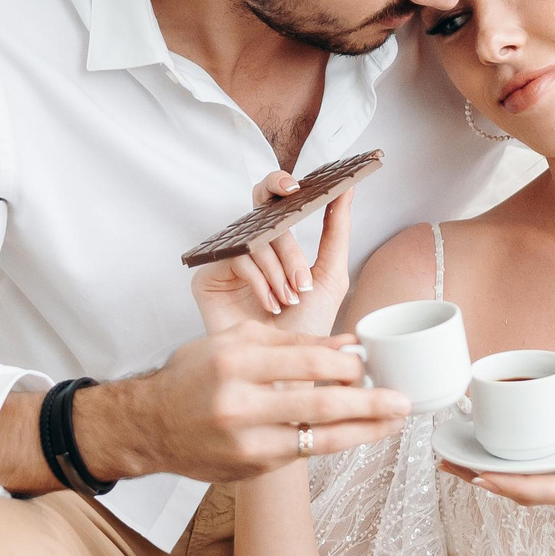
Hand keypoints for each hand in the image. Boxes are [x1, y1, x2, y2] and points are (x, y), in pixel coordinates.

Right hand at [81, 322, 408, 483]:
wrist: (149, 427)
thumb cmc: (192, 376)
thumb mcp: (233, 343)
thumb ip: (290, 343)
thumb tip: (347, 344)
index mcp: (235, 363)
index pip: (307, 362)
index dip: (347, 364)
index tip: (371, 363)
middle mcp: (239, 405)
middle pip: (320, 405)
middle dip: (368, 404)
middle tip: (402, 400)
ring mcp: (245, 442)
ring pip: (318, 439)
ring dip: (363, 431)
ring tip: (393, 422)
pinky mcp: (250, 468)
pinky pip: (301, 453)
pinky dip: (331, 442)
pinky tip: (356, 433)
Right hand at [190, 175, 356, 339]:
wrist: (285, 371)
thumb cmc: (307, 327)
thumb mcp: (330, 276)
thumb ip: (337, 232)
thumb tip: (346, 189)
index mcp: (277, 242)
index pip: (274, 198)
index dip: (279, 183)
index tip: (297, 185)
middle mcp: (250, 247)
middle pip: (262, 214)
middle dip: (289, 245)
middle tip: (301, 270)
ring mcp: (228, 261)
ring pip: (255, 240)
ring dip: (280, 270)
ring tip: (291, 299)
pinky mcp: (208, 278)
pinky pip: (237, 259)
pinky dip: (260, 281)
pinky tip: (269, 305)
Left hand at [445, 349, 554, 511]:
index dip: (518, 486)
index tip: (482, 478)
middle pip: (537, 495)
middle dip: (491, 482)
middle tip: (448, 460)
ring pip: (541, 494)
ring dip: (501, 481)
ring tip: (460, 459)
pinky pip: (553, 485)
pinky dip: (522, 476)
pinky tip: (501, 459)